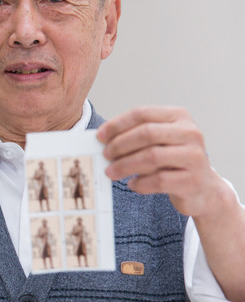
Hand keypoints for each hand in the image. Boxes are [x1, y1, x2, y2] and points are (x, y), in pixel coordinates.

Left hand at [98, 106, 232, 217]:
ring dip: (125, 165)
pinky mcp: (193, 180)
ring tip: (111, 172)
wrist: (202, 188)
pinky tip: (133, 184)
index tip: (100, 136)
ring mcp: (194, 156)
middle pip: (146, 133)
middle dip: (120, 145)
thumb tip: (103, 140)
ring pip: (152, 157)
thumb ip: (136, 136)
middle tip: (105, 155)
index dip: (117, 124)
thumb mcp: (159, 141)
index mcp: (179, 117)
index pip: (142, 114)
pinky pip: (159, 180)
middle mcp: (190, 133)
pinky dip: (140, 183)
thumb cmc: (173, 161)